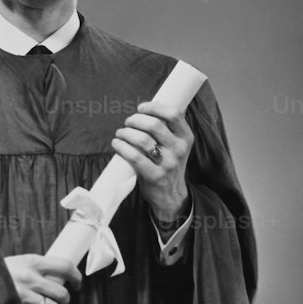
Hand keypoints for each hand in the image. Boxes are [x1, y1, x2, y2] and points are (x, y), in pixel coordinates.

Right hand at [5, 254, 82, 303]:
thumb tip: (60, 277)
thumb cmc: (1, 272)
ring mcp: (23, 295)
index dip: (76, 276)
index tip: (78, 283)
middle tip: (62, 300)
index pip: (64, 266)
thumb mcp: (19, 262)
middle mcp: (29, 278)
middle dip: (65, 299)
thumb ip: (37, 268)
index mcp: (32, 262)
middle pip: (61, 292)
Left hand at [112, 102, 192, 224]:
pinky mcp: (154, 176)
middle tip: (128, 122)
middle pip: (154, 125)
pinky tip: (117, 144)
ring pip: (142, 139)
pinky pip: (134, 156)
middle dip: (136, 119)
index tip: (141, 108)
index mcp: (186, 138)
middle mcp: (179, 149)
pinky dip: (122, 147)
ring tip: (120, 133)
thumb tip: (148, 110)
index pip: (174, 114)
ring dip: (126, 132)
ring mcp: (167, 163)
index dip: (154, 107)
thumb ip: (167, 130)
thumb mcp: (176, 147)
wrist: (170, 196)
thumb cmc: (168, 166)